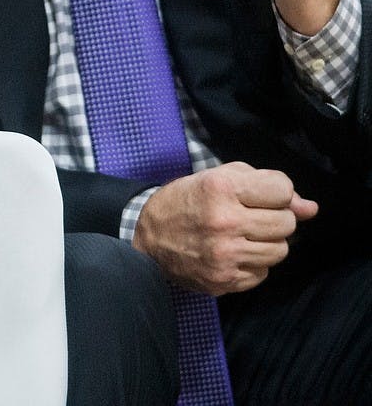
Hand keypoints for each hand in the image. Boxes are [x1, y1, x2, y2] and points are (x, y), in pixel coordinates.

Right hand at [132, 162, 317, 294]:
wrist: (147, 238)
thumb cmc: (185, 201)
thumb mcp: (218, 178)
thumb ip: (265, 186)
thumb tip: (311, 208)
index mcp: (220, 188)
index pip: (282, 189)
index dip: (274, 191)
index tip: (258, 194)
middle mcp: (225, 221)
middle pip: (286, 223)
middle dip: (274, 217)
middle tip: (249, 215)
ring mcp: (225, 254)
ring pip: (280, 251)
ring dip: (266, 242)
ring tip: (242, 235)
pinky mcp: (225, 280)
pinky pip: (263, 273)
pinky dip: (253, 263)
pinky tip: (232, 253)